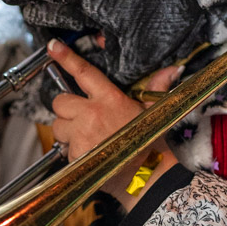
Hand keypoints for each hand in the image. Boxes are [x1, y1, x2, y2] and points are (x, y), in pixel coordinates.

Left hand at [47, 38, 180, 210]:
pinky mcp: (75, 154)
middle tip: (82, 119)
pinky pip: (63, 149)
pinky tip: (91, 155)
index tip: (53, 47)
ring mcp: (81, 134)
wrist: (146, 178)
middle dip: (66, 110)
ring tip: (89, 139)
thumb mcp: (153, 113)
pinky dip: (72, 152)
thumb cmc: (149, 145)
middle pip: (60, 102)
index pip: (84, 72)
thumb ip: (157, 88)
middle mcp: (92, 114)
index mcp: (109, 99)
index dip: (66, 58)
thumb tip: (173, 69)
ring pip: (58, 127)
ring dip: (67, 132)